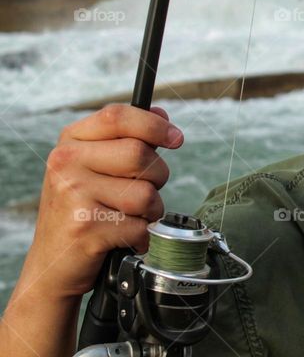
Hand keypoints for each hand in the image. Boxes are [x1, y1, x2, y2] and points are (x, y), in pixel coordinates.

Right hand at [22, 104, 181, 298]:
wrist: (53, 264)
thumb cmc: (82, 211)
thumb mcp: (94, 167)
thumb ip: (127, 140)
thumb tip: (161, 114)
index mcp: (71, 141)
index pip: (118, 116)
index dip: (154, 125)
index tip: (176, 139)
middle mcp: (66, 162)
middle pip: (140, 154)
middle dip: (157, 177)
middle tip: (143, 191)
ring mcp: (73, 194)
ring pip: (146, 193)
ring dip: (150, 211)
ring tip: (129, 218)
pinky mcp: (85, 226)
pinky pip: (140, 226)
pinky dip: (141, 236)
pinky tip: (122, 238)